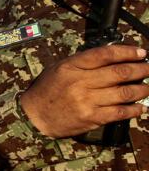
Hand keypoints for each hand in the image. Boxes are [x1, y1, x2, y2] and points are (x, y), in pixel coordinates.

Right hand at [20, 43, 148, 137]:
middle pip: (120, 73)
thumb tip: (116, 57)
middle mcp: (80, 82)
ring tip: (147, 88)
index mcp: (72, 66)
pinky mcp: (91, 118)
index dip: (127, 52)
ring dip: (142, 90)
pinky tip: (141, 107)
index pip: (105, 54)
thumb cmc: (48, 90)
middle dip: (141, 70)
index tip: (142, 53)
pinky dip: (134, 109)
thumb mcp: (61, 68)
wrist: (33, 116)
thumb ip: (85, 62)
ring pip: (124, 93)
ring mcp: (86, 101)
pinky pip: (119, 112)